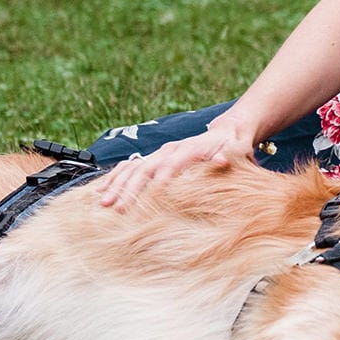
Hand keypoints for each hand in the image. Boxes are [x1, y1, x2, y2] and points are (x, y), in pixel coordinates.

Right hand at [97, 124, 252, 211]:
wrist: (227, 131)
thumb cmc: (234, 146)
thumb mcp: (237, 150)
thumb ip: (228, 156)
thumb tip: (222, 159)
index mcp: (189, 148)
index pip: (172, 164)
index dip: (161, 179)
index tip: (150, 198)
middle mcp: (170, 150)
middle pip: (145, 168)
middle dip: (130, 189)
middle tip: (118, 208)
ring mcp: (160, 153)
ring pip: (133, 168)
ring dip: (117, 185)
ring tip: (103, 202)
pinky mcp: (155, 158)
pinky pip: (129, 167)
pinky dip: (115, 178)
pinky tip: (102, 191)